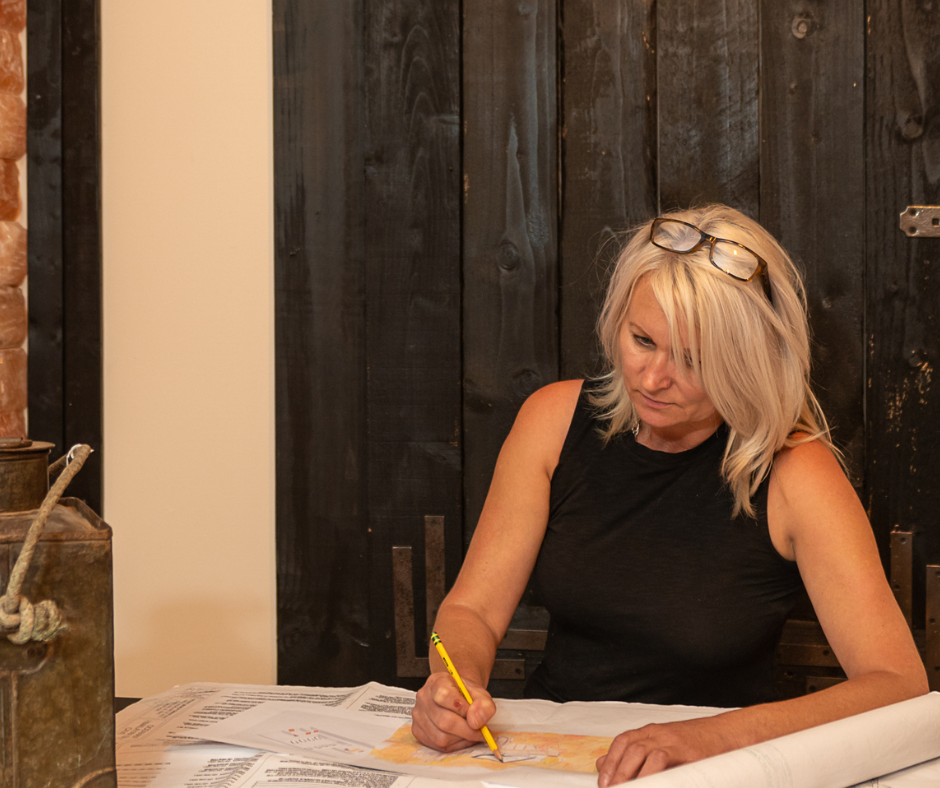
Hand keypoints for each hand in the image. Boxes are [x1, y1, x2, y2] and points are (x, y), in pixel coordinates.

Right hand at [411, 671, 496, 752]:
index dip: (462, 708)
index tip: (474, 713)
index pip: (444, 695)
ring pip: (442, 737)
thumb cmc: (466, 696)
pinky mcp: (418, 731)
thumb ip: (484, 705)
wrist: (457, 698)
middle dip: (467, 730)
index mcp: (437, 682)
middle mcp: (423, 697)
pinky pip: (439, 746)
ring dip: (462, 739)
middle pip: (444, 721)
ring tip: (470, 731)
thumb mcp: (480, 694)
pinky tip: (461, 736)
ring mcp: (418, 715)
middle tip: (480, 730)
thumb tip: (476, 722)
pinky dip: (455, 745)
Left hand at [596, 717, 735, 785]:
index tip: (603, 781)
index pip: (623, 742)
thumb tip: (601, 763)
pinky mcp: (689, 752)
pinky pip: (664, 760)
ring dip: (630, 773)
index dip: (610, 761)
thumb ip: (634, 754)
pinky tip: (651, 784)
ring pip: (644, 752)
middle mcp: (659, 733)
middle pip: (630, 747)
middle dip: (617, 770)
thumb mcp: (663, 744)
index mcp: (651, 732)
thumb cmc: (696, 744)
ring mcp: (674, 741)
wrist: (727, 734)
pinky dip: (653, 773)